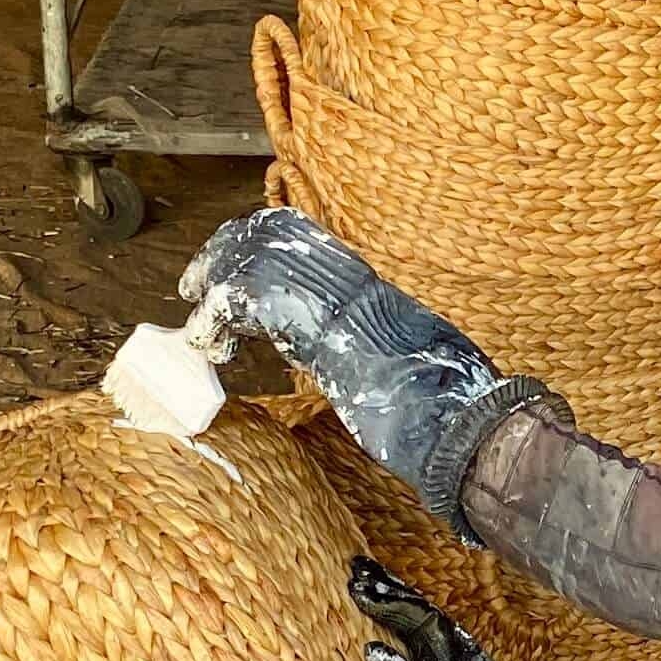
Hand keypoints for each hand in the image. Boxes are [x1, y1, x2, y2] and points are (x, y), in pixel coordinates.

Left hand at [179, 209, 551, 537]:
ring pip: (258, 259)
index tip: (230, 266)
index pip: (306, 238)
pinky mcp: (319, 329)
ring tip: (196, 312)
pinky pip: (249, 302)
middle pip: (276, 233)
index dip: (259, 243)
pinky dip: (217, 319)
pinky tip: (210, 342)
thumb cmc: (443, 414)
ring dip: (216, 280)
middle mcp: (357, 284)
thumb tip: (333, 352)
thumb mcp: (401, 367)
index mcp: (374, 290)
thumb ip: (364, 349)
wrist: (464, 427)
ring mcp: (341, 303)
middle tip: (196, 282)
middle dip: (228, 250)